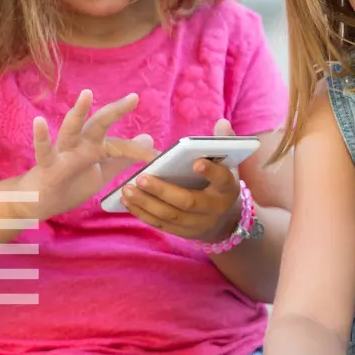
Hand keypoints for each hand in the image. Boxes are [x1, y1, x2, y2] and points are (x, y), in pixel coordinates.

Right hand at [19, 90, 155, 220]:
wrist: (39, 203)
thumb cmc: (70, 184)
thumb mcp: (102, 172)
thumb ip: (123, 156)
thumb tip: (148, 138)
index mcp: (95, 148)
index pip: (121, 145)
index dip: (139, 152)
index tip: (158, 156)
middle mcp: (80, 145)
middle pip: (99, 124)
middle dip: (115, 111)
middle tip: (134, 98)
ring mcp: (62, 153)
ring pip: (71, 130)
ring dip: (79, 112)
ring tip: (87, 94)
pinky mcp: (47, 165)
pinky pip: (43, 150)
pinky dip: (41, 137)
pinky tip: (39, 122)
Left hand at [120, 119, 244, 241]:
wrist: (224, 221)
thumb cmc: (220, 184)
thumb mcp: (227, 165)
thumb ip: (223, 143)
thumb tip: (222, 122)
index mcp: (226, 188)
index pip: (221, 179)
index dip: (211, 172)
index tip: (197, 162)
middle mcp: (213, 209)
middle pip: (188, 201)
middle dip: (163, 191)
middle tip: (141, 178)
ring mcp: (197, 224)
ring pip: (169, 215)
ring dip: (146, 203)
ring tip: (127, 189)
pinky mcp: (181, 232)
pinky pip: (160, 224)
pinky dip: (142, 213)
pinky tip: (127, 201)